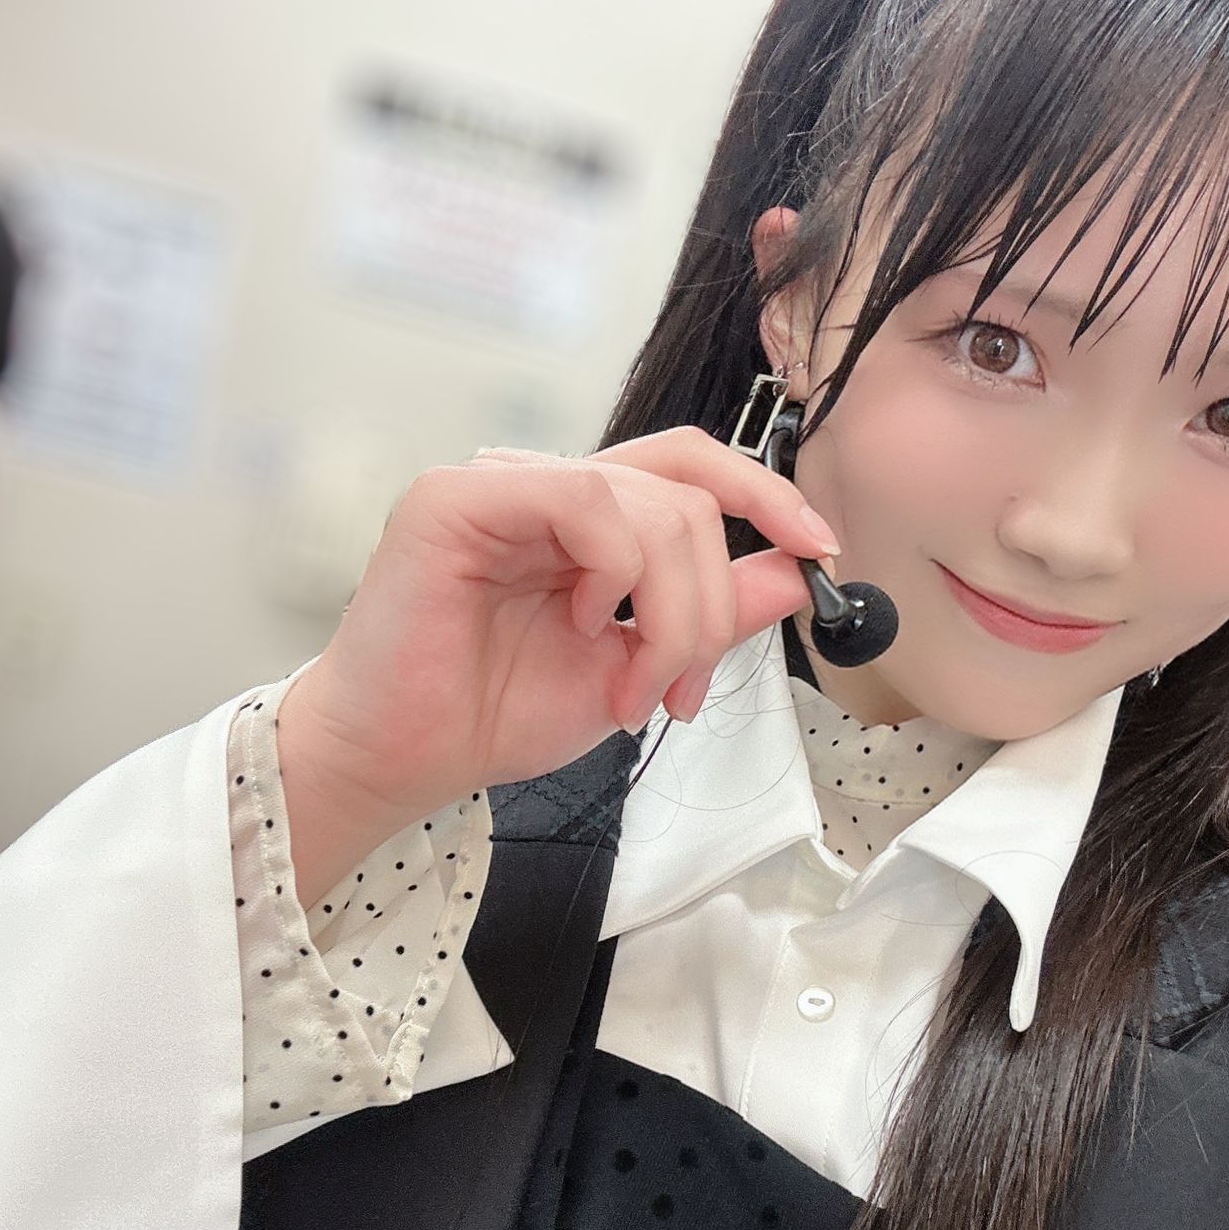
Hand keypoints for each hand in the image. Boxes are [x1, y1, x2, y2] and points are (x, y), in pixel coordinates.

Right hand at [273, 427, 838, 904]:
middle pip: (690, 495)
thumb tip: (794, 571)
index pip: (695, 470)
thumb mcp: (638, 666)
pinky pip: (583, 500)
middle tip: (684, 688)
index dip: (767, 497)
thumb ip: (712, 614)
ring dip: (670, 613)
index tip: (822, 551)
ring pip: (651, 505)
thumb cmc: (495, 712)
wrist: (406, 759)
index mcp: (590, 522)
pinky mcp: (457, 497)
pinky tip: (586, 626)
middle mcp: (550, 491)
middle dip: (712, 604)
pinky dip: (614, 573)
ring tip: (631, 687)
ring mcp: (504, 486)